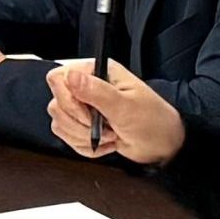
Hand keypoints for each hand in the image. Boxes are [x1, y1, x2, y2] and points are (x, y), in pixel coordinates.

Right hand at [46, 57, 185, 164]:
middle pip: (57, 103)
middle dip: (80, 124)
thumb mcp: (127, 107)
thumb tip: (70, 75)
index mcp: (97, 72)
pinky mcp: (81, 125)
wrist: (162, 146)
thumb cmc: (152, 121)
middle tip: (107, 127)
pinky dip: (84, 145)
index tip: (89, 114)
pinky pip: (65, 136)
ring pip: (59, 122)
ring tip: (109, 135)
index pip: (59, 77)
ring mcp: (82, 107)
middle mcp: (86, 86)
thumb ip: (96, 92)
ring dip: (83, 137)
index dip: (68, 99)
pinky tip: (105, 142)